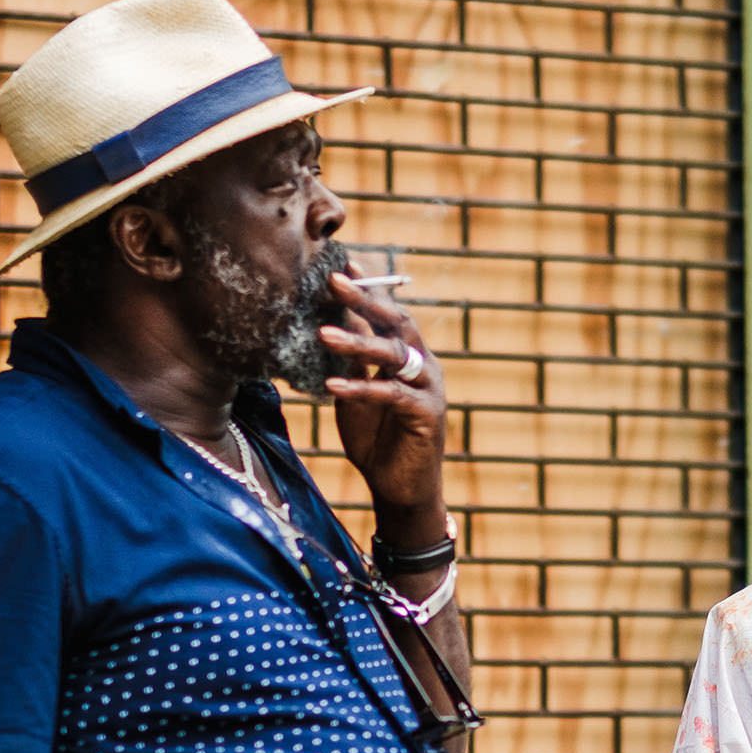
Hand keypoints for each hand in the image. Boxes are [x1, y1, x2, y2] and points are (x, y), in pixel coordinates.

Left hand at [318, 269, 447, 541]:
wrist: (400, 488)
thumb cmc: (378, 439)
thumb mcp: (357, 394)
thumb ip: (350, 364)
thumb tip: (326, 326)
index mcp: (408, 355)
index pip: (389, 312)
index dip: (368, 288)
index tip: (341, 264)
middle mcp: (424, 364)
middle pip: (397, 322)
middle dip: (366, 300)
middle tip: (334, 280)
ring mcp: (428, 388)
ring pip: (393, 354)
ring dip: (358, 342)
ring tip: (323, 334)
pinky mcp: (426, 415)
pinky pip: (391, 394)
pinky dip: (361, 389)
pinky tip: (332, 388)